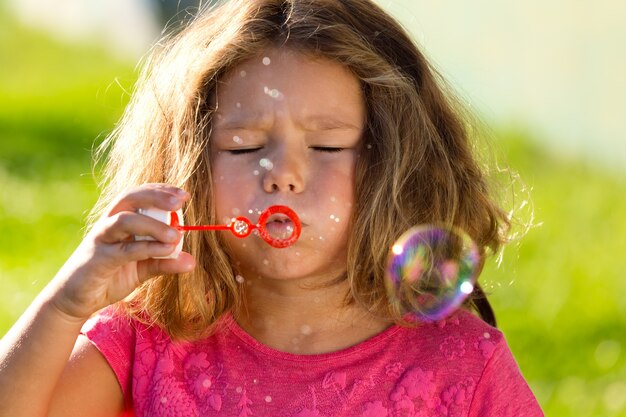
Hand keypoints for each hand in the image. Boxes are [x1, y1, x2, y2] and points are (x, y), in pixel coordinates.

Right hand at [47, 184, 195, 321]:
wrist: (74, 300)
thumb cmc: (109, 277)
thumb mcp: (142, 269)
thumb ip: (164, 262)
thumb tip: (191, 261)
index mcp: (119, 220)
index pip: (139, 195)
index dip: (160, 190)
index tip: (184, 194)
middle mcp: (108, 224)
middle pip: (130, 198)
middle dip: (156, 195)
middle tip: (181, 201)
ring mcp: (101, 240)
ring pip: (124, 220)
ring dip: (153, 224)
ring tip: (177, 235)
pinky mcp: (97, 259)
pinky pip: (124, 249)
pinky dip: (147, 248)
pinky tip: (166, 250)